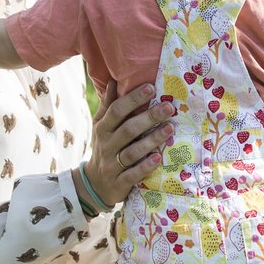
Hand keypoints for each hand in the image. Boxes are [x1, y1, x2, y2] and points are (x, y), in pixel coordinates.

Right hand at [84, 83, 174, 205]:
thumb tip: (114, 79)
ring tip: (170, 129)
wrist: (94, 185)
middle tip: (169, 106)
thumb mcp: (101, 126)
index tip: (151, 87)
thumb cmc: (103, 148)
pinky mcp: (119, 183)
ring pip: (132, 152)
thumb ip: (108, 105)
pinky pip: (132, 175)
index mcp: (102, 129)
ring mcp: (111, 165)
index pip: (116, 111)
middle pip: (127, 130)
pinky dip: (145, 166)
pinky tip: (158, 158)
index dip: (133, 99)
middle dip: (148, 117)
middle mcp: (106, 146)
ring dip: (151, 140)